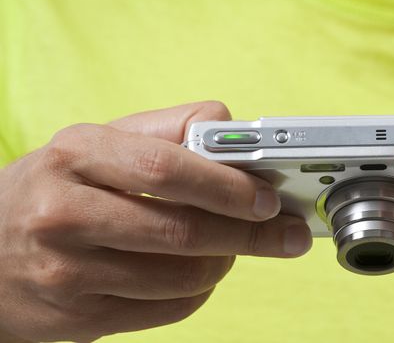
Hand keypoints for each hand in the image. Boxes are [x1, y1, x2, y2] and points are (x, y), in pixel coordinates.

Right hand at [0, 101, 311, 341]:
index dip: (228, 186)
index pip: (168, 168)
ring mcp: (69, 271)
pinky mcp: (79, 316)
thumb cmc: (56, 188)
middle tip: (284, 234)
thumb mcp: (99, 143)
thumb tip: (231, 129)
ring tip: (233, 248)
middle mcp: (66, 212)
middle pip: (183, 230)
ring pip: (183, 277)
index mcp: (78, 155)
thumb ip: (168, 129)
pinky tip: (200, 272)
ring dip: (226, 262)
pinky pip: (169, 310)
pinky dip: (200, 291)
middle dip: (250, 234)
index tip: (269, 198)